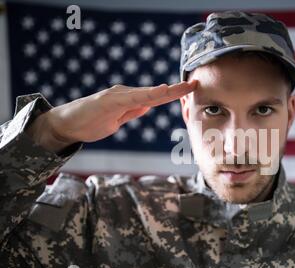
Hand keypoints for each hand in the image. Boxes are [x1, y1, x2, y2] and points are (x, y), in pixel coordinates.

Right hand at [26, 81, 196, 152]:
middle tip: (195, 83)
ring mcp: (117, 96)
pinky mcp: (108, 100)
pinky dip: (147, 94)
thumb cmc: (91, 122)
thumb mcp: (117, 120)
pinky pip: (132, 98)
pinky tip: (159, 92)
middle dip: (177, 89)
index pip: (157, 97)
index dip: (175, 93)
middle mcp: (125, 94)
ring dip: (167, 91)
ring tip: (184, 87)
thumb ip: (132, 112)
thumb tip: (148, 107)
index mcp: (129, 100)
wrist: (66, 125)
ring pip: (147, 93)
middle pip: (156, 93)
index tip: (191, 90)